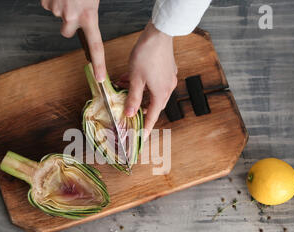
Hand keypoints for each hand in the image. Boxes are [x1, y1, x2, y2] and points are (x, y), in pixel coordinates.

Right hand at [41, 0, 105, 80]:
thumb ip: (89, 12)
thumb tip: (85, 20)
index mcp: (88, 15)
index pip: (96, 46)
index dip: (99, 64)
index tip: (100, 77)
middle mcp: (71, 17)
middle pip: (66, 33)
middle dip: (68, 23)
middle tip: (73, 6)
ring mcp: (57, 10)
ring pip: (58, 16)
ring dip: (62, 6)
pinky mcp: (46, 3)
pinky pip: (49, 5)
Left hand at [122, 22, 177, 140]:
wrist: (159, 33)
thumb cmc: (147, 55)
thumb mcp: (135, 79)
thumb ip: (133, 98)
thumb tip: (130, 113)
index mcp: (161, 94)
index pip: (152, 115)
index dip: (147, 126)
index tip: (143, 136)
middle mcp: (168, 88)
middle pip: (153, 104)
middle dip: (141, 109)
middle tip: (129, 112)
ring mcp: (168, 78)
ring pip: (153, 92)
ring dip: (139, 94)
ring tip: (124, 90)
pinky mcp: (167, 69)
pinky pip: (155, 82)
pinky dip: (144, 84)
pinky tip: (131, 79)